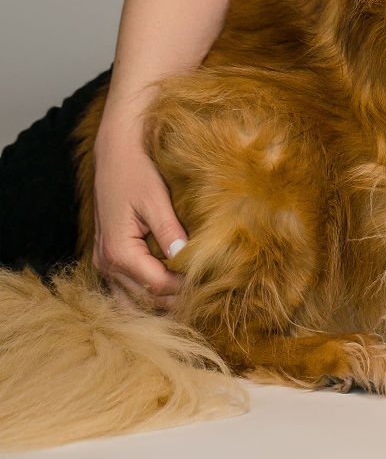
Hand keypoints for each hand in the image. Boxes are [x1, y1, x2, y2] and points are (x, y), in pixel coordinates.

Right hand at [92, 121, 187, 310]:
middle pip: (144, 299)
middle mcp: (106, 264)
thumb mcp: (156, 198)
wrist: (114, 154)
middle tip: (204, 297)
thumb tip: (185, 257)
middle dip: (174, 301)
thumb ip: (169, 230)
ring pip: (130, 301)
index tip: (208, 284)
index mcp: (118, 252)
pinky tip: (167, 293)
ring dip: (158, 305)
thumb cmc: (135, 171)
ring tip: (188, 300)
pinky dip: (144, 296)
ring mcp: (103, 263)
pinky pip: (124, 289)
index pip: (157, 285)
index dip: (184, 288)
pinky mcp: (107, 258)